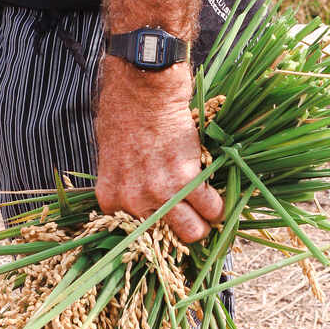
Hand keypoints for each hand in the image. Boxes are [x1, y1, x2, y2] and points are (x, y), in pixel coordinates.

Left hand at [95, 57, 223, 243]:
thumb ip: (125, 183)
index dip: (159, 227)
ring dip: (205, 220)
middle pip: (167, 240)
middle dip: (183, 230)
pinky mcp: (186, 179)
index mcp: (111, 199)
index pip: (138, 235)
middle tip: (193, 215)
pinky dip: (219, 202)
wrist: (143, 88)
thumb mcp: (112, 156)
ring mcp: (160, 194)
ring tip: (208, 207)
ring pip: (194, 231)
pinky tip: (217, 191)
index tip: (169, 221)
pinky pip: (211, 206)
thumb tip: (142, 198)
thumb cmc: (124, 112)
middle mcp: (133, 203)